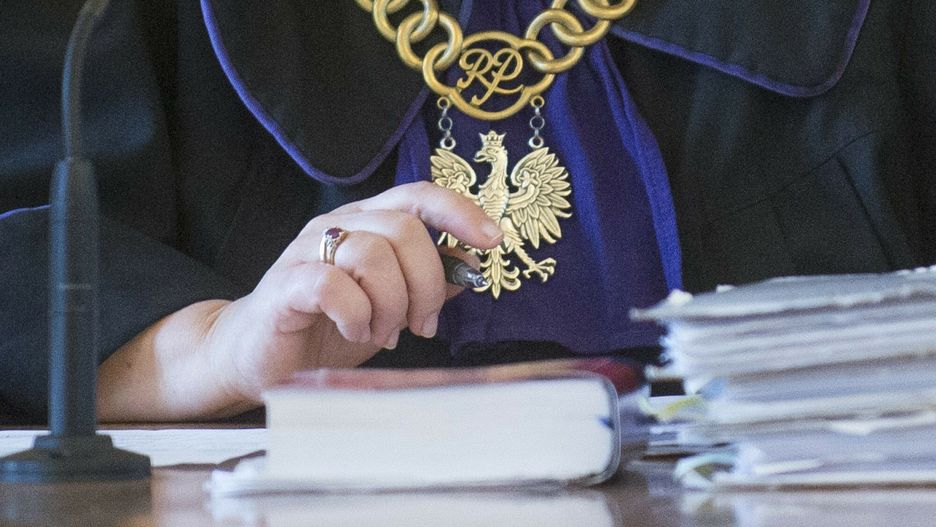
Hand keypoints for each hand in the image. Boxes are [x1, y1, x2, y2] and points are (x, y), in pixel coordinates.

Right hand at [202, 182, 502, 403]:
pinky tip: (355, 331)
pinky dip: (356, 314)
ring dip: (391, 304)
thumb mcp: (391, 307)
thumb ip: (428, 284)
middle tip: (419, 326)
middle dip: (426, 285)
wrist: (258, 357)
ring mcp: (307, 252)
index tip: (493, 241)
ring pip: (372, 254)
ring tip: (382, 333)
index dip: (459, 212)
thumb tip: (471, 266)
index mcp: (366, 224)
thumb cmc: (327, 328)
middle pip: (405, 229)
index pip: (418, 195)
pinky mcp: (285, 284)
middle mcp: (337, 227)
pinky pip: (333, 285)